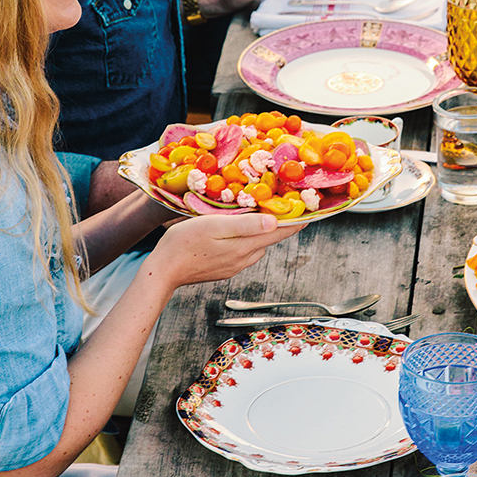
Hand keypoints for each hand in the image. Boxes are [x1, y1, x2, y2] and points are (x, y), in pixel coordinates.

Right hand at [153, 211, 302, 287]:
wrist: (163, 271)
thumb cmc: (183, 244)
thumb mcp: (213, 226)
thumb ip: (244, 225)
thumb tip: (273, 222)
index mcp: (244, 246)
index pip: (280, 232)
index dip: (297, 220)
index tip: (313, 210)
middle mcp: (244, 258)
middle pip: (271, 237)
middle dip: (283, 222)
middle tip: (292, 204)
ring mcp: (235, 265)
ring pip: (258, 244)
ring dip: (265, 230)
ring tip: (269, 212)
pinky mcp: (226, 268)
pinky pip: (245, 250)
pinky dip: (250, 238)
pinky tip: (243, 229)